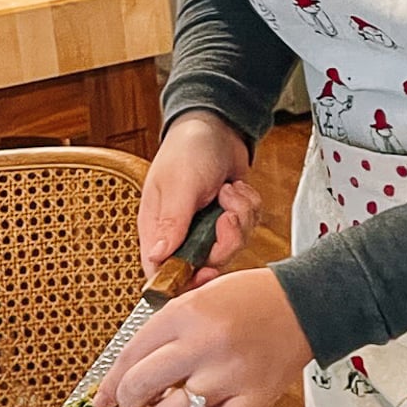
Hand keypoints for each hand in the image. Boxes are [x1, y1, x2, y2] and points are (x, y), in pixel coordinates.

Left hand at [93, 269, 311, 406]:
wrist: (304, 303)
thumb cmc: (251, 300)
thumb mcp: (198, 298)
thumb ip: (162, 333)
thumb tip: (120, 379)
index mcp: (188, 312)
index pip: (129, 354)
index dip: (110, 381)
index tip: (105, 395)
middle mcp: (206, 343)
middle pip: (140, 386)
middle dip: (130, 398)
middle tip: (137, 399)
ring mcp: (231, 375)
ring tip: (175, 406)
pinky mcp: (254, 400)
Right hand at [139, 111, 261, 284]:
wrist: (219, 126)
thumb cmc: (189, 149)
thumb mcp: (180, 184)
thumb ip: (171, 222)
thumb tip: (156, 258)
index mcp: (158, 229)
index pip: (162, 272)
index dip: (186, 280)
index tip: (208, 268)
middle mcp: (181, 233)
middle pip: (206, 264)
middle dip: (225, 240)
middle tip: (225, 215)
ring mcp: (207, 228)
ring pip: (232, 248)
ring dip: (240, 218)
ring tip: (229, 191)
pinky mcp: (229, 219)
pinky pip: (248, 230)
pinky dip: (249, 208)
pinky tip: (237, 189)